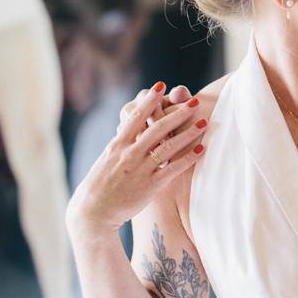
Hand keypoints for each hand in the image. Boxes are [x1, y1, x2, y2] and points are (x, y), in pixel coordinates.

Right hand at [66, 82, 207, 235]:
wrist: (93, 211)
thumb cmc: (102, 182)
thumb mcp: (109, 157)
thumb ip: (124, 142)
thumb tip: (135, 126)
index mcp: (118, 145)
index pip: (135, 117)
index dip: (148, 100)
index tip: (160, 85)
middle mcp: (129, 154)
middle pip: (157, 128)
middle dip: (177, 113)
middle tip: (194, 101)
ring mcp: (140, 170)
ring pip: (168, 147)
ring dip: (188, 133)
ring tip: (204, 122)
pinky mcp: (149, 186)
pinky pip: (173, 169)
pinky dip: (188, 158)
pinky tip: (202, 149)